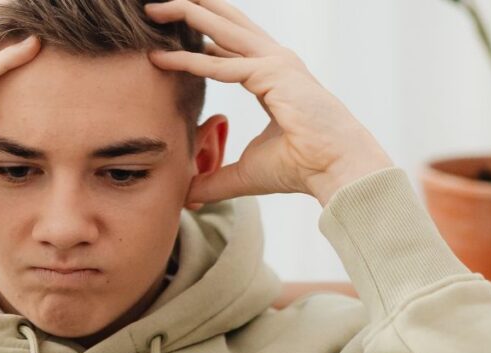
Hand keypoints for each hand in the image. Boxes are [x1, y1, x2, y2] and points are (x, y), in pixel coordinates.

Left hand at [144, 0, 393, 205]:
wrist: (335, 170)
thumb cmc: (301, 167)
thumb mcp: (245, 172)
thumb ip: (214, 180)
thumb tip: (187, 196)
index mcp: (272, 76)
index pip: (229, 48)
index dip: (200, 38)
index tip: (169, 33)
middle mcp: (275, 62)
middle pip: (226, 26)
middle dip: (192, 10)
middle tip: (157, 4)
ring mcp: (276, 63)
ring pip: (222, 32)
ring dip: (188, 15)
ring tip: (155, 8)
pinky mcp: (274, 74)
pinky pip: (221, 66)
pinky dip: (190, 61)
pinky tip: (161, 58)